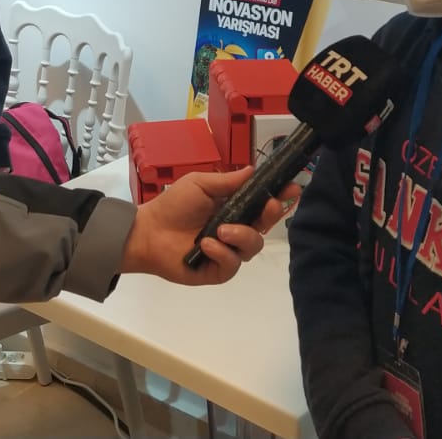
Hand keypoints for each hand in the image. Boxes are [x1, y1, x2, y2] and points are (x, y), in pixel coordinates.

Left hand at [120, 167, 300, 285]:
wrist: (148, 232)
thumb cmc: (173, 205)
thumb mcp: (200, 184)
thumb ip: (228, 181)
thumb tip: (253, 170)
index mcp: (234, 208)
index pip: (263, 203)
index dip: (280, 197)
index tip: (293, 188)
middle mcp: (235, 229)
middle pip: (265, 226)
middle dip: (270, 215)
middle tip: (269, 206)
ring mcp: (228, 251)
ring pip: (253, 246)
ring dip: (241, 235)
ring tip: (221, 230)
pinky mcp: (218, 270)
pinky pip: (233, 264)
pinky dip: (223, 254)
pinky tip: (208, 246)